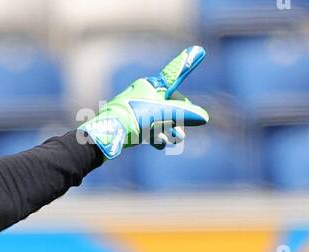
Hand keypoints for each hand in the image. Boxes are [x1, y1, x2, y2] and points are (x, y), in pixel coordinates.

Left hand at [79, 45, 208, 160]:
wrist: (104, 136)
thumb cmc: (133, 119)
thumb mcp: (162, 115)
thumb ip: (184, 114)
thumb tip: (204, 117)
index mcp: (150, 85)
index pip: (175, 76)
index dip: (188, 64)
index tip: (199, 51)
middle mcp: (142, 93)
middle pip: (168, 102)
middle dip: (178, 117)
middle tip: (182, 132)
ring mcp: (134, 108)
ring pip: (157, 116)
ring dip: (168, 128)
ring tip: (176, 140)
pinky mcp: (128, 123)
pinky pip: (146, 127)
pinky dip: (155, 134)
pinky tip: (160, 144)